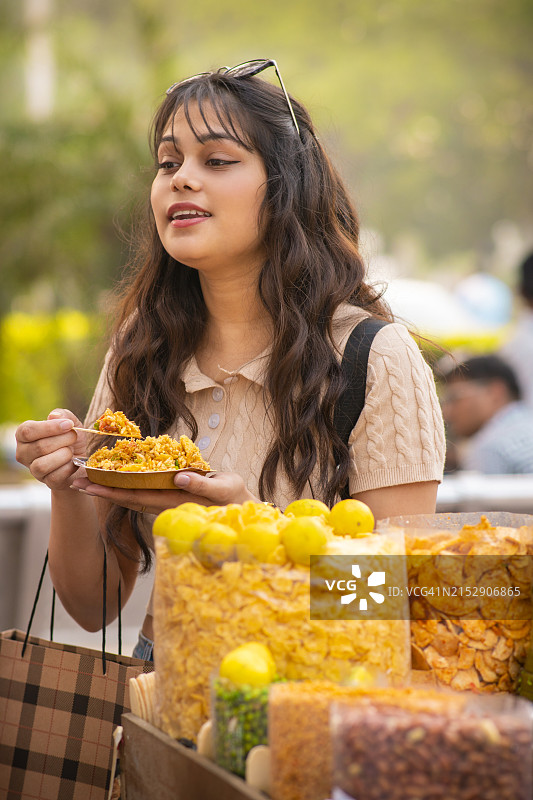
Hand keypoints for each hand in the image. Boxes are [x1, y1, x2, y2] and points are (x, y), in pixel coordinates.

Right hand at [15, 409, 86, 490]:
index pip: (27, 431)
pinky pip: (54, 477)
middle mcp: (23, 453)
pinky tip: (74, 461)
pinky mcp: (47, 482)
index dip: (50, 428)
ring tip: (72, 450)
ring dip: (64, 455)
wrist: (82, 458)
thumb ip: (63, 415)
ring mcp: (33, 470)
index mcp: (24, 435)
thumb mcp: (70, 422)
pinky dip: (69, 468)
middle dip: (63, 440)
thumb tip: (53, 416)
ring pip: (42, 465)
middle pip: (39, 447)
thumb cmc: (71, 438)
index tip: (69, 425)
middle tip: (74, 436)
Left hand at [69, 470, 257, 514]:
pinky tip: (111, 480)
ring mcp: (166, 504)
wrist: (243, 511)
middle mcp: (166, 505)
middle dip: (101, 490)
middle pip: (128, 498)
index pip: (137, 496)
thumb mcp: (225, 489)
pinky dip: (124, 488)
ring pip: (132, 498)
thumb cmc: (235, 498)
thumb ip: (202, 484)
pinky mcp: (170, 499)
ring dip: (108, 490)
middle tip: (74, 481)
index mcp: (176, 501)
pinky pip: (142, 494)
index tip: (89, 484)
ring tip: (85, 479)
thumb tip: (178, 478)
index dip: (112, 490)